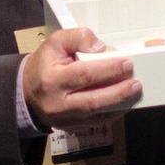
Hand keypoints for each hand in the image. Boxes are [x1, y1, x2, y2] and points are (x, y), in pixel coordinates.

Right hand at [23, 26, 141, 129]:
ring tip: (135, 93)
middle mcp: (58, 102)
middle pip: (93, 100)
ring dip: (119, 104)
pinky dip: (113, 114)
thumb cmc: (44, 64)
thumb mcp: (55, 42)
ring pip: (96, 114)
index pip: (84, 74)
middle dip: (118, 92)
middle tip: (136, 83)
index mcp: (52, 79)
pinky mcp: (71, 127)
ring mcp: (65, 118)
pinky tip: (124, 104)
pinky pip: (96, 122)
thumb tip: (101, 47)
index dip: (108, 70)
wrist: (27, 93)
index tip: (128, 64)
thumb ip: (77, 37)